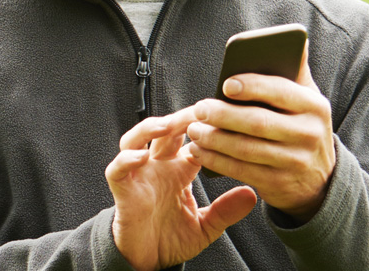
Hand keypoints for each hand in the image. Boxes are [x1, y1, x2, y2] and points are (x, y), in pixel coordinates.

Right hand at [106, 108, 256, 270]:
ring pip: (135, 139)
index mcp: (179, 170)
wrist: (147, 261)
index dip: (204, 128)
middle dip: (181, 118)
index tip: (222, 121)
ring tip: (166, 125)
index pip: (192, 139)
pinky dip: (126, 159)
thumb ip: (225, 210)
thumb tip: (251, 194)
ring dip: (149, 128)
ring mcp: (138, 175)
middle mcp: (158, 166)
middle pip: (165, 131)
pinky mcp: (123, 190)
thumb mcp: (206, 227)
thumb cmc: (171, 238)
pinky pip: (117, 169)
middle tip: (198, 112)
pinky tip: (141, 156)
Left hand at [187, 42, 334, 221]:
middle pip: (259, 122)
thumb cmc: (301, 125)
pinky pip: (241, 171)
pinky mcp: (279, 184)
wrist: (321, 180)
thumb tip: (296, 38)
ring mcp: (295, 162)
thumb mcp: (307, 99)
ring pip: (246, 149)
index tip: (226, 83)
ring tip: (194, 129)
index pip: (280, 91)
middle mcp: (309, 135)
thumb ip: (295, 71)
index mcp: (314, 106)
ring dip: (215, 139)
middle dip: (224, 115)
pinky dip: (216, 161)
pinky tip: (199, 151)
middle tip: (199, 107)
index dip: (252, 86)